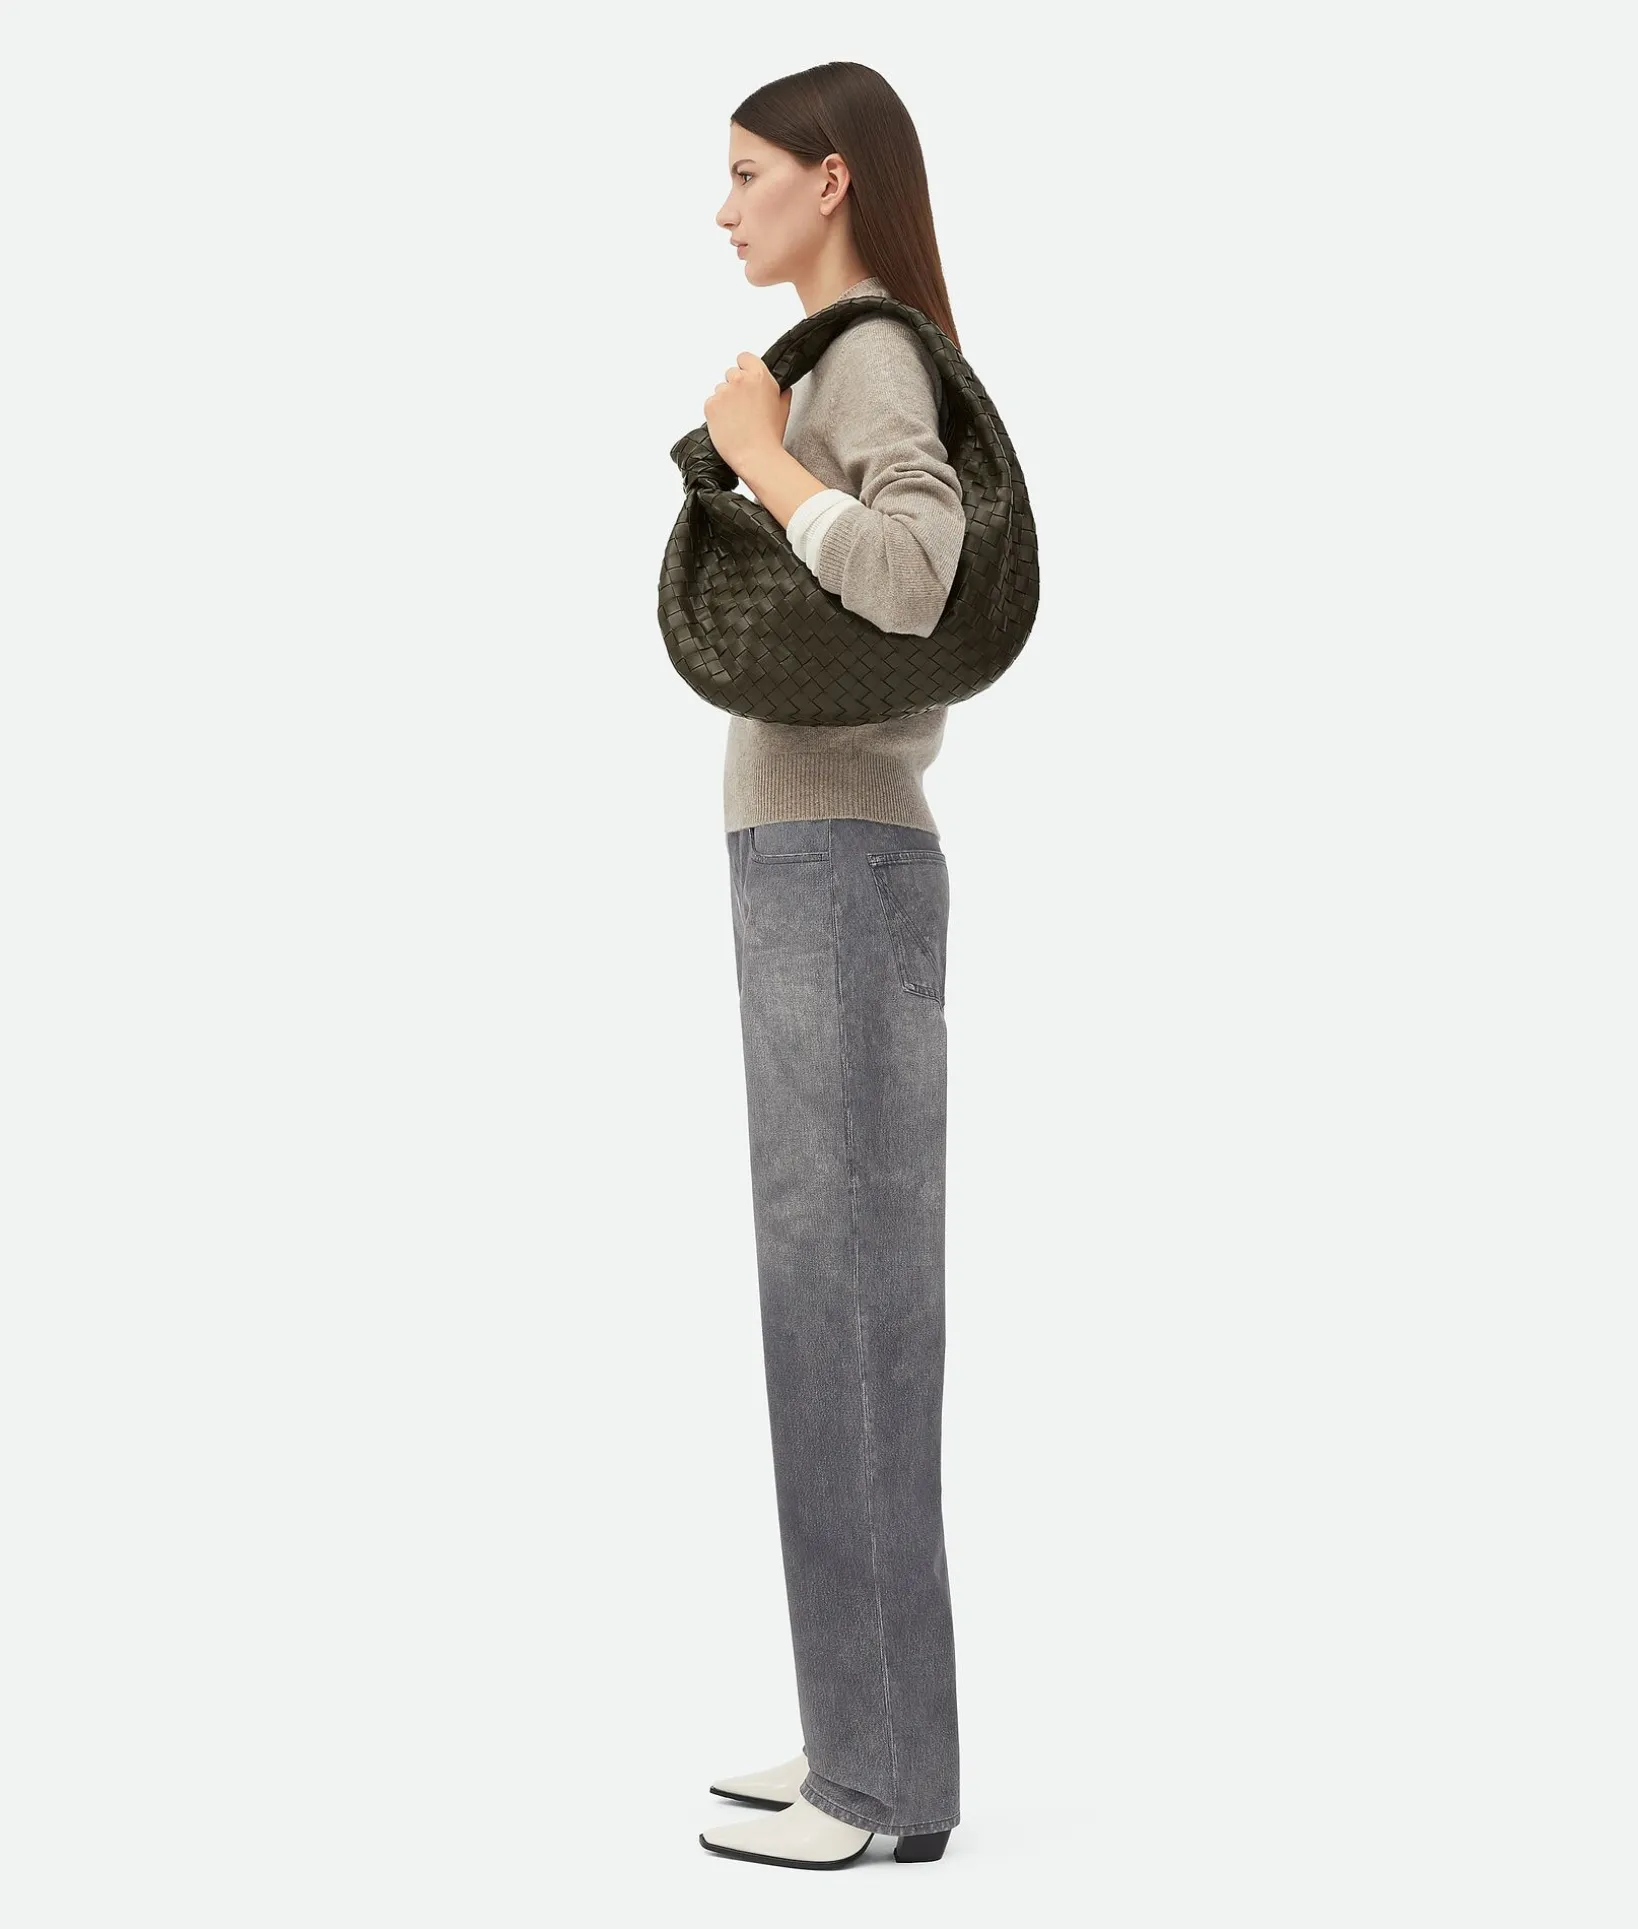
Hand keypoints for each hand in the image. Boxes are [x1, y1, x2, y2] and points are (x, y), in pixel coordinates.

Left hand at [704, 354, 790, 474]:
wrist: (756, 455)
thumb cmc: (770, 435)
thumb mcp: (783, 409)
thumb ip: (781, 393)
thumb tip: (782, 389)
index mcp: (760, 376)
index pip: (744, 357)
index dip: (744, 368)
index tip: (745, 380)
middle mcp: (740, 380)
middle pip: (731, 373)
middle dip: (734, 387)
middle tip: (742, 407)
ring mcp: (723, 391)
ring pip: (720, 390)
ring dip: (725, 401)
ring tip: (736, 419)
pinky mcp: (711, 405)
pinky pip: (711, 404)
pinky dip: (716, 413)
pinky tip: (727, 425)